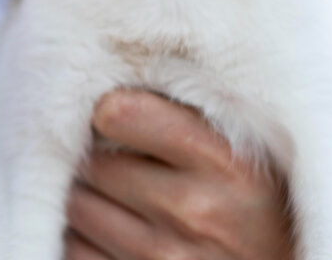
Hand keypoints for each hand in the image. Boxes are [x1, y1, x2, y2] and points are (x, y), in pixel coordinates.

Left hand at [65, 90, 294, 259]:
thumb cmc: (257, 206)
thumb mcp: (245, 152)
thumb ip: (185, 115)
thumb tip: (106, 88)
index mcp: (228, 162)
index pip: (118, 114)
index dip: (110, 112)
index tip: (119, 117)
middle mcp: (196, 211)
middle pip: (92, 162)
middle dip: (97, 159)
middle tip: (121, 162)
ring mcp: (166, 258)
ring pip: (76, 206)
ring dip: (87, 198)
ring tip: (122, 199)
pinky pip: (74, 250)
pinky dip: (84, 240)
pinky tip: (117, 236)